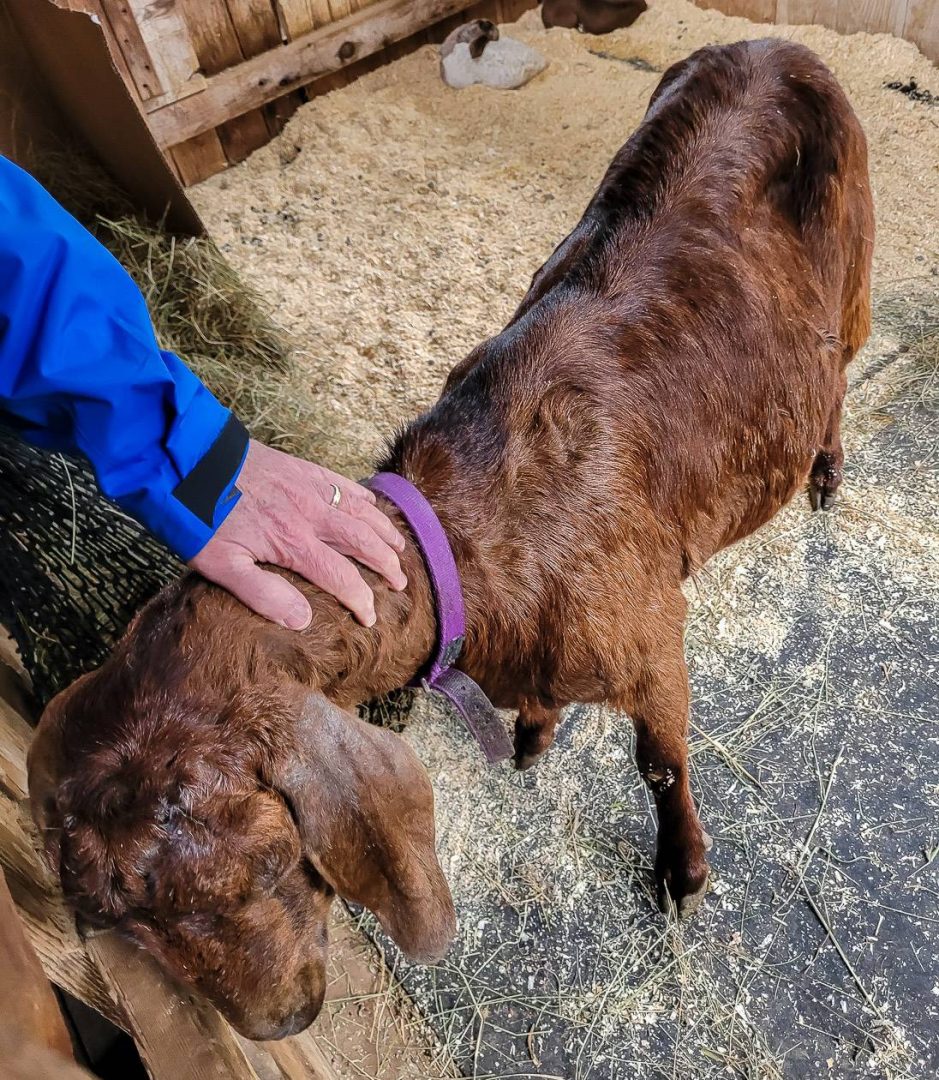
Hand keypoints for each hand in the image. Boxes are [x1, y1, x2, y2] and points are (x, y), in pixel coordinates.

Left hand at [190, 440, 406, 628]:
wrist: (188, 461)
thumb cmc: (200, 518)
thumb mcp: (222, 566)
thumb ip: (263, 594)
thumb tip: (304, 620)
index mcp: (294, 543)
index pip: (342, 578)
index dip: (361, 600)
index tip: (370, 618)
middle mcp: (312, 515)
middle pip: (364, 543)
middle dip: (387, 565)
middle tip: (400, 583)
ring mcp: (310, 488)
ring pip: (362, 511)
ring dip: (384, 531)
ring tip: (399, 547)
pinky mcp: (303, 469)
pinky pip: (345, 483)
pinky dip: (365, 497)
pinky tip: (373, 504)